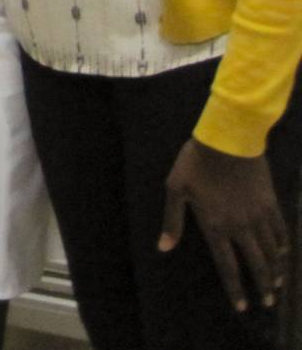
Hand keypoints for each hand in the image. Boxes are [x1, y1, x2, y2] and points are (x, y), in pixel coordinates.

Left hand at [159, 138, 288, 312]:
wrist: (228, 141)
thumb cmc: (196, 163)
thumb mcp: (175, 189)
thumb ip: (172, 221)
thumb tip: (164, 247)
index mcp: (215, 226)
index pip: (227, 266)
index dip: (236, 289)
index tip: (243, 306)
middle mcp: (240, 227)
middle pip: (255, 264)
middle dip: (263, 286)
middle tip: (269, 302)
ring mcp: (258, 216)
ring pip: (271, 250)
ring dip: (275, 269)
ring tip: (278, 283)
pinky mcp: (271, 203)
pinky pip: (281, 230)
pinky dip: (283, 245)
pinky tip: (283, 253)